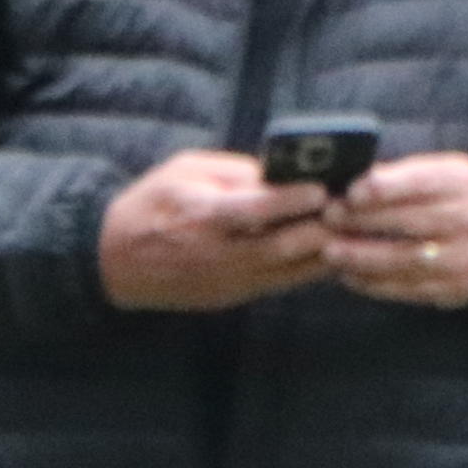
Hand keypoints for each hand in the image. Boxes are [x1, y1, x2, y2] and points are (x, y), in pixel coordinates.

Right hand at [100, 151, 335, 312]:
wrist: (114, 261)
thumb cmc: (152, 204)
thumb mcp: (184, 172)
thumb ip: (235, 172)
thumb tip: (286, 171)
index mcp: (201, 216)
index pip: (253, 211)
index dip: (290, 201)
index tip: (322, 189)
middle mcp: (218, 254)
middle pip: (282, 247)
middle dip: (322, 229)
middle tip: (353, 210)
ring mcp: (229, 281)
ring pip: (291, 272)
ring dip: (327, 251)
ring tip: (353, 229)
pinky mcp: (236, 296)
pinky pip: (284, 284)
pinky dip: (312, 267)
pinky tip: (334, 248)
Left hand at [320, 153, 467, 311]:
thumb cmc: (462, 200)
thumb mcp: (444, 174)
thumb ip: (403, 176)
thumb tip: (352, 184)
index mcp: (464, 183)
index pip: (421, 182)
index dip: (382, 189)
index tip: (350, 193)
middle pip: (411, 222)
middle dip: (364, 221)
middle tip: (329, 219)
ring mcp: (467, 258)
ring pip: (406, 259)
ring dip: (363, 256)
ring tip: (332, 251)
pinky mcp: (457, 287)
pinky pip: (410, 287)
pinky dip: (375, 283)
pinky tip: (351, 276)